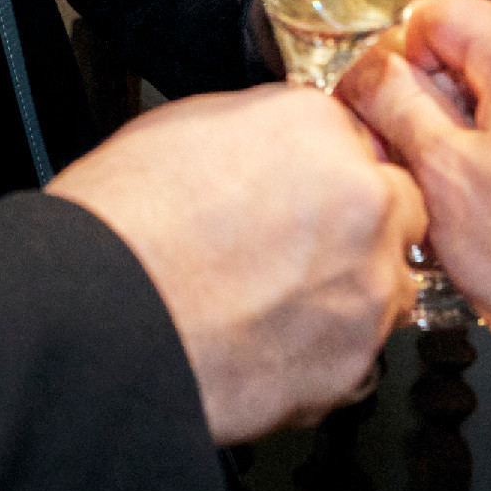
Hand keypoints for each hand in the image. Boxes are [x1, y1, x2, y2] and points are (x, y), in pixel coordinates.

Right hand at [49, 84, 425, 444]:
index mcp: (315, 128)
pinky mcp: (354, 362)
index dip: (322, 168)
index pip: (354, 137)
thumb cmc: (116, 224)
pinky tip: (261, 341)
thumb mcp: (177, 128)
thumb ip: (254, 128)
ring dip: (347, 290)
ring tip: (269, 301)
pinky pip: (357, 354)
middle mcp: (361, 199)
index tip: (300, 188)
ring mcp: (366, 285)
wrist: (95, 315)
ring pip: (388, 284)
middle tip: (290, 246)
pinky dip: (321, 350)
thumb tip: (271, 143)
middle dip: (356, 225)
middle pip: (395, 205)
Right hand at [336, 0, 490, 343]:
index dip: (398, 58)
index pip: (440, 14)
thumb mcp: (439, 171)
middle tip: (425, 163)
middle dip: (440, 103)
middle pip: (481, 55)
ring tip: (470, 197)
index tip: (387, 103)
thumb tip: (369, 69)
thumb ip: (393, 101)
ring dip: (480, 133)